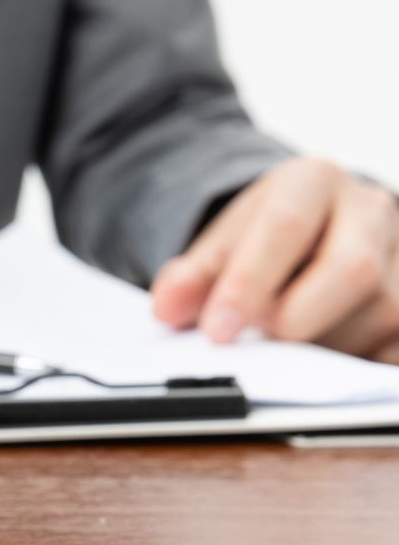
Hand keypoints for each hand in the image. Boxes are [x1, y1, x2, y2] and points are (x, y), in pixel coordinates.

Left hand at [151, 158, 398, 362]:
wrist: (316, 230)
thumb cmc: (265, 240)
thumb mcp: (221, 245)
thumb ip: (189, 277)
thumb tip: (168, 309)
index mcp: (313, 181)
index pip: (286, 227)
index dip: (249, 283)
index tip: (217, 329)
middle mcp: (370, 211)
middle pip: (351, 269)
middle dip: (297, 316)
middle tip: (257, 340)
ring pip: (378, 315)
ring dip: (321, 346)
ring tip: (282, 342)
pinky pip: (393, 349)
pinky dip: (352, 363)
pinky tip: (320, 359)